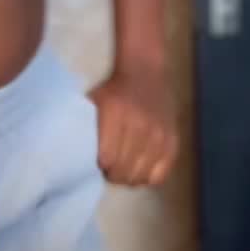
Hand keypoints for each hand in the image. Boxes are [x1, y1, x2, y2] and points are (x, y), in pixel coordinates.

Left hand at [89, 63, 177, 186]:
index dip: (100, 165)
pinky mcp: (172, 142)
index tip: (98, 162)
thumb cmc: (114, 89)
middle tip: (110, 169)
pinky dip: (148, 178)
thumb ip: (86, 126)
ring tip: (124, 170)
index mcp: (116, 114)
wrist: (145, 72)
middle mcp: (139, 126)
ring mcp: (159, 136)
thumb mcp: (94, 101)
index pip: (107, 158)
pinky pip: (160, 175)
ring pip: (141, 176)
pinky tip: (141, 169)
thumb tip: (76, 155)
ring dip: (129, 178)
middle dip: (113, 174)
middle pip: (123, 170)